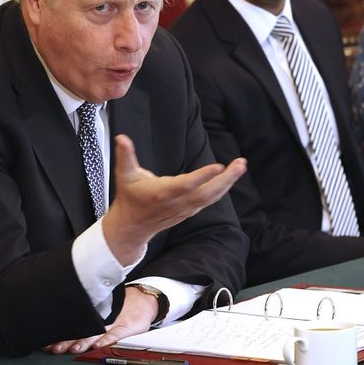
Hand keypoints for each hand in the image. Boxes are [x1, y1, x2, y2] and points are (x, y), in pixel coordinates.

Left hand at [45, 286, 155, 354]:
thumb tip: (62, 321)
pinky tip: (98, 345)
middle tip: (55, 348)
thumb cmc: (120, 305)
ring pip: (96, 333)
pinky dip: (106, 340)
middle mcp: (101, 317)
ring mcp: (113, 322)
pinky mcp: (126, 327)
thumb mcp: (103, 305)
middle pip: (82, 329)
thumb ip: (86, 313)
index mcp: (93, 312)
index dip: (60, 332)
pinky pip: (115, 334)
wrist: (143, 299)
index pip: (74, 323)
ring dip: (84, 342)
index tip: (48, 340)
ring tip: (74, 349)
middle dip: (67, 340)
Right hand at [102, 134, 246, 264]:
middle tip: (241, 163)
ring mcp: (186, 208)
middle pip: (207, 193)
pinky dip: (222, 188)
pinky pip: (210, 199)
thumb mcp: (125, 175)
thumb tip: (122, 138)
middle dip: (226, 179)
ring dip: (228, 182)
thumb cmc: (130, 196)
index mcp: (162, 192)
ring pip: (212, 197)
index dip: (203, 176)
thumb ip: (126, 155)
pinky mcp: (191, 210)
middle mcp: (177, 202)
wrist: (133, 226)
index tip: (218, 166)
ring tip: (241, 165)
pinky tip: (231, 176)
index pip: (186, 185)